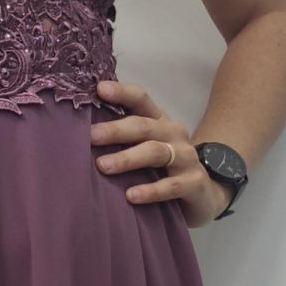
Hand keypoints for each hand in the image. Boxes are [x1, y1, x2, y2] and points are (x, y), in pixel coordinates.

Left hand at [90, 78, 232, 230]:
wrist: (206, 194)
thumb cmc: (165, 169)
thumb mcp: (146, 150)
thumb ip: (123, 141)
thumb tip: (78, 136)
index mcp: (159, 122)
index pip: (141, 100)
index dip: (122, 93)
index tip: (99, 89)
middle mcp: (173, 134)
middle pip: (144, 126)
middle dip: (116, 130)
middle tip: (91, 137)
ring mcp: (186, 158)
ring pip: (155, 152)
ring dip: (127, 158)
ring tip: (103, 166)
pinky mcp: (194, 183)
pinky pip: (171, 186)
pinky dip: (150, 190)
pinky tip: (131, 196)